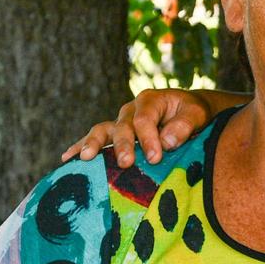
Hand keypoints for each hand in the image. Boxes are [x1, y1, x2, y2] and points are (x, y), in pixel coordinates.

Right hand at [61, 88, 212, 168]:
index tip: (155, 157)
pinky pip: (96, 139)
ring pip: (103, 130)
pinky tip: (67, 159)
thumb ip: (185, 125)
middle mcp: (131, 109)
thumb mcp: (197, 114)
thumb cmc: (193, 113)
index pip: (145, 119)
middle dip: (123, 145)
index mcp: (151, 100)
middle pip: (123, 126)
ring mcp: (120, 121)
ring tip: (86, 158)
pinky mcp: (114, 134)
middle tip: (126, 163)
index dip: (148, 138)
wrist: (187, 111)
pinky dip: (81, 147)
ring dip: (94, 144)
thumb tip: (167, 141)